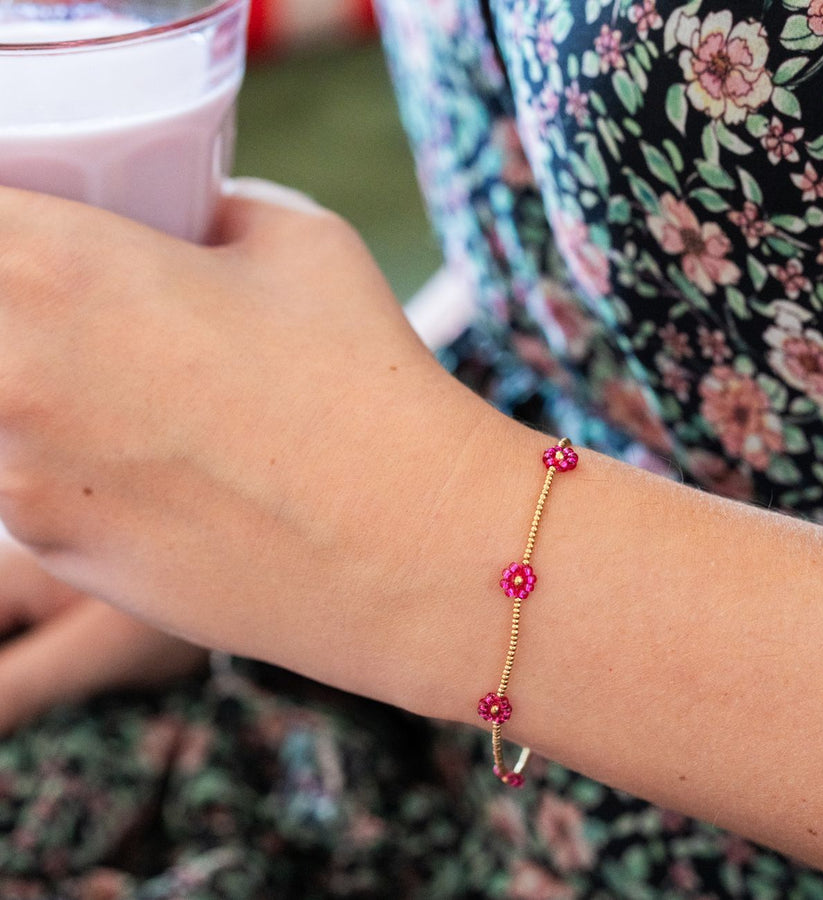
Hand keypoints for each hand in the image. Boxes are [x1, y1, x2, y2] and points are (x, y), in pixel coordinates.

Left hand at [0, 179, 499, 710]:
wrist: (409, 546)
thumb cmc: (365, 386)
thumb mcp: (299, 245)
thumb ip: (212, 215)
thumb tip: (189, 224)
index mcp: (56, 266)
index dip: (13, 228)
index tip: (42, 237)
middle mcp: (7, 376)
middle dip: (24, 314)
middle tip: (93, 319)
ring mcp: (16, 481)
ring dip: (35, 393)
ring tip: (132, 396)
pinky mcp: (52, 555)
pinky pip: (22, 482)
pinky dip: (62, 461)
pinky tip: (155, 466)